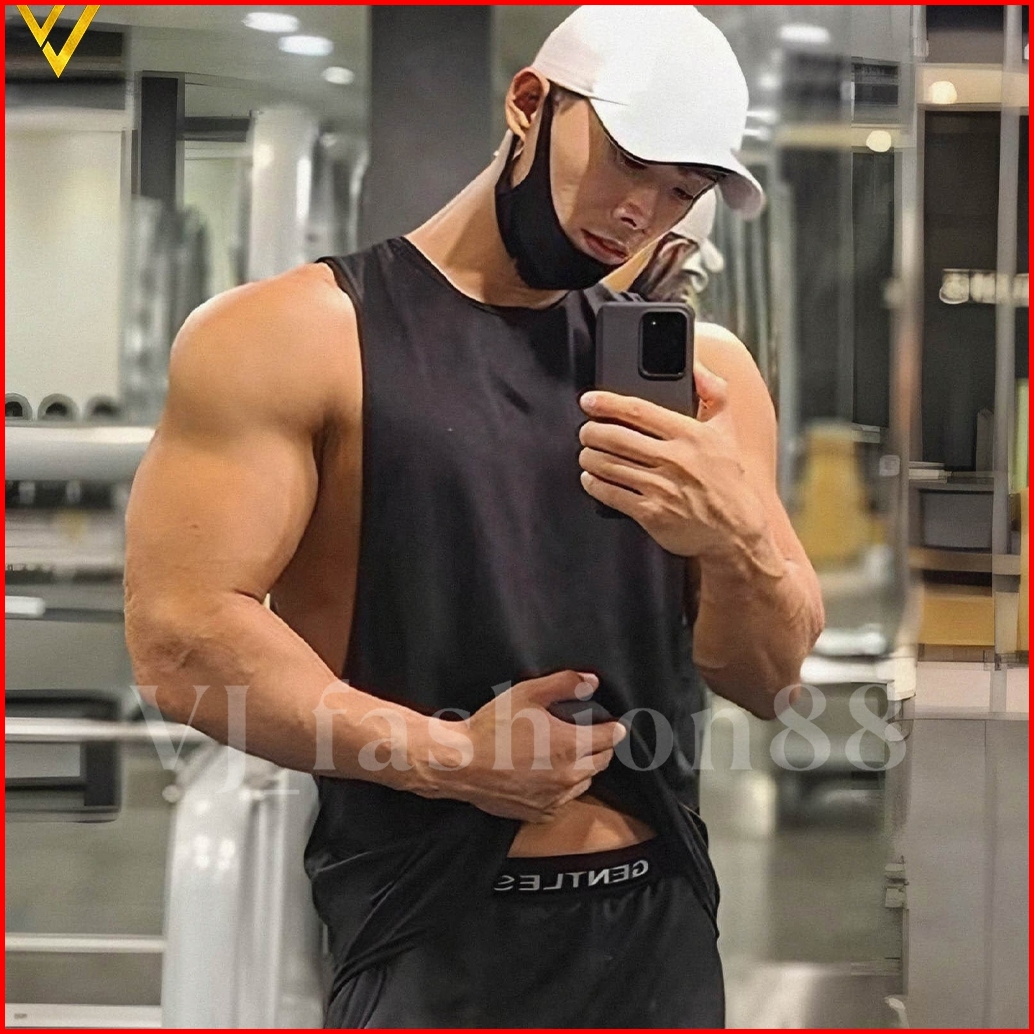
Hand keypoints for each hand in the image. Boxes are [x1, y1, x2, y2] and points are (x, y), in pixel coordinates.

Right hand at [422, 669, 625, 822]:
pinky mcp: (540, 813)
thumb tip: (591, 682)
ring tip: (564, 753)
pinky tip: (546, 774)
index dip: (614, 727)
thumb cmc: (492, 727)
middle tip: (588, 734)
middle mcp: (569, 776)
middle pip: (603, 761)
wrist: (461, 764)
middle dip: (600, 747)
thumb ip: (564, 684)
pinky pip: (564, 801)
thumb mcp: (527, 693)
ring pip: (585, 782)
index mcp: (571, 746)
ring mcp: (556, 798)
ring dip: (583, 768)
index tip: (613, 723)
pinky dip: (562, 788)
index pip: (612, 737)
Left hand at [577, 362, 765, 557]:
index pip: (638, 410)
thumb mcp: (727, 431)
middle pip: (615, 437)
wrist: (735, 531)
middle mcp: (674, 459)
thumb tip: (696, 366)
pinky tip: (591, 478)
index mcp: (690, 434)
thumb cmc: (728, 481)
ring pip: (608, 464)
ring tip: (587, 452)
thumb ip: (714, 392)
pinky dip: (593, 483)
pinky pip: (610, 493)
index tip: (589, 400)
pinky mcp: (651, 513)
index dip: (607, 403)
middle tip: (586, 430)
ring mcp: (660, 487)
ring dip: (589, 456)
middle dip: (591, 431)